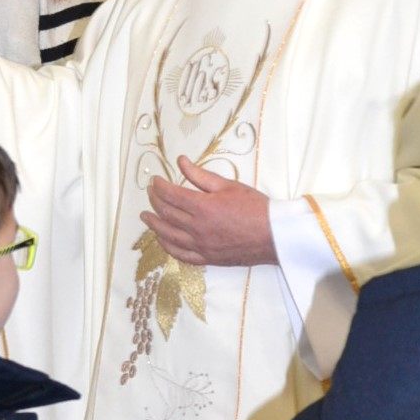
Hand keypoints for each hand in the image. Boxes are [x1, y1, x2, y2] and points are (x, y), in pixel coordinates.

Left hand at [142, 158, 275, 266]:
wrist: (274, 235)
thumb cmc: (255, 207)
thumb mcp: (228, 186)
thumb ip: (201, 175)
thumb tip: (181, 161)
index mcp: (202, 207)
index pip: (171, 195)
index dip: (159, 186)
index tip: (155, 180)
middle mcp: (197, 228)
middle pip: (167, 213)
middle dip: (155, 201)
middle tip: (150, 193)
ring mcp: (200, 245)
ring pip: (168, 235)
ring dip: (154, 224)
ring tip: (146, 216)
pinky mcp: (207, 258)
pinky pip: (181, 254)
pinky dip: (168, 246)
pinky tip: (162, 239)